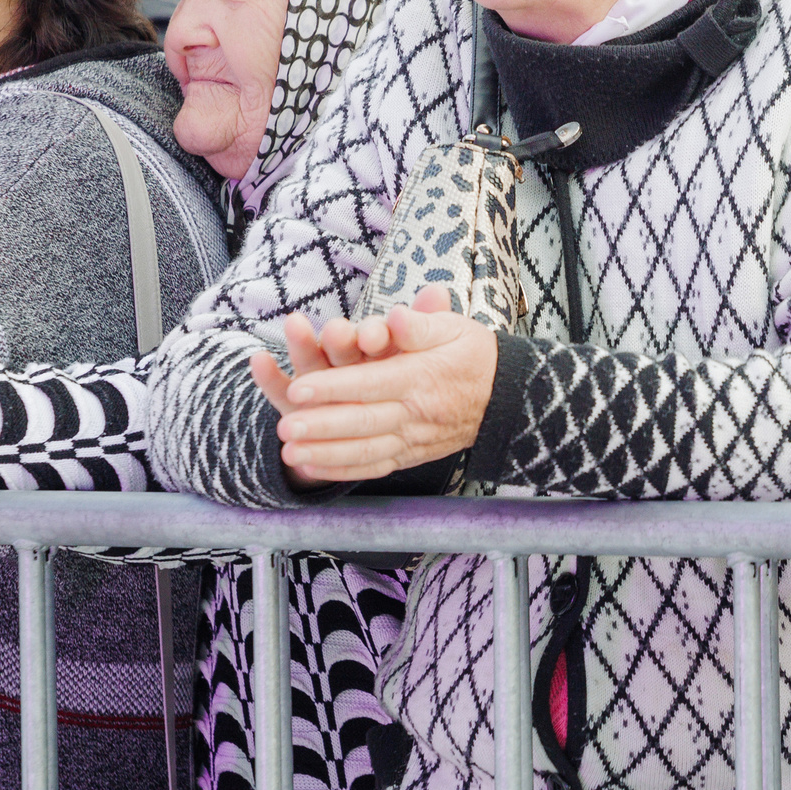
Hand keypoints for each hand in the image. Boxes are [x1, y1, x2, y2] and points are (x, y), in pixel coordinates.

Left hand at [247, 286, 497, 484]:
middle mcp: (416, 413)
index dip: (333, 387)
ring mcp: (413, 439)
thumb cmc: (472, 354)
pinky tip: (311, 466)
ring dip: (325, 454)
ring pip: (364, 450)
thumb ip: (422, 324)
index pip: (371, 384)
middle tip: (285, 426)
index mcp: (422, 377)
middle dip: (321, 426)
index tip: (299, 388)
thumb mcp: (455, 328)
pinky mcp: (411, 455)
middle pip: (363, 422)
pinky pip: (374, 466)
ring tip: (289, 453)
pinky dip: (342, 470)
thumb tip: (396, 319)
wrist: (505, 398)